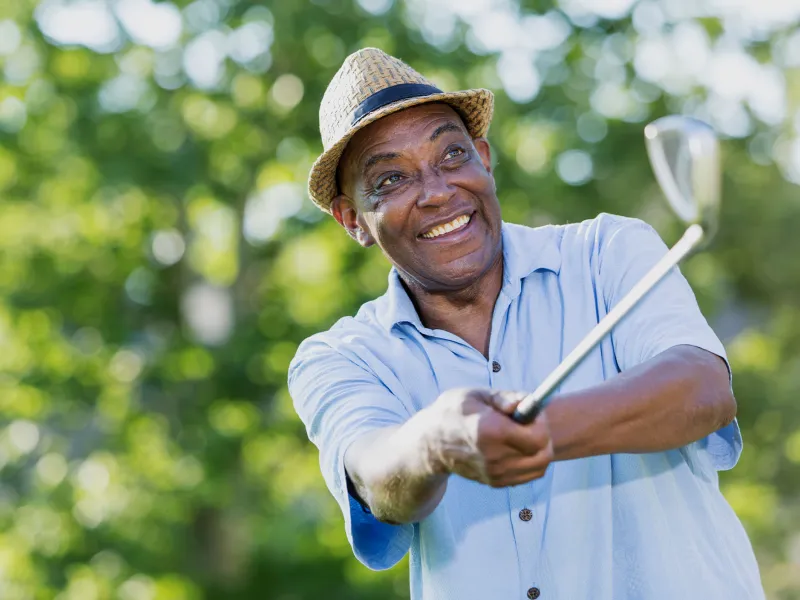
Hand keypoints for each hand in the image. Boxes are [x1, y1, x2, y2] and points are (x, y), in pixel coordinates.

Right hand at [421, 388, 553, 487]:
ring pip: (539, 468)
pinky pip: (527, 475)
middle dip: (544, 438)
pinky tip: (516, 447)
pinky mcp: (494, 482)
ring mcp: (494, 473)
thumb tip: (528, 402)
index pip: (537, 437)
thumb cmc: (452, 413)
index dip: (541, 423)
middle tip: (531, 424)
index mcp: (490, 431)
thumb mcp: (475, 395)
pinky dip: (530, 461)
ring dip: (539, 451)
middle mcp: (494, 456)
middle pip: (543, 455)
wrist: (429, 444)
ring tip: (523, 435)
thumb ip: (505, 398)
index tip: (531, 413)